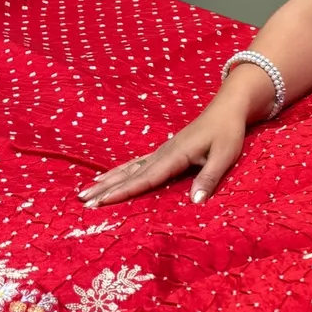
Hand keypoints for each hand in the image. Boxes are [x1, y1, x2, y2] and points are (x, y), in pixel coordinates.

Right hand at [77, 75, 264, 207]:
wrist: (227, 109)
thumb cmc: (228, 133)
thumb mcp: (224, 156)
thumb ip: (209, 178)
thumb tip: (195, 202)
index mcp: (176, 155)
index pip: (146, 178)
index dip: (124, 191)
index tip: (104, 201)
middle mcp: (163, 152)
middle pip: (130, 174)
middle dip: (106, 188)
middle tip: (83, 199)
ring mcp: (161, 151)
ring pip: (128, 168)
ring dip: (107, 181)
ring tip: (85, 192)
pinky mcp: (163, 151)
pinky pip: (135, 163)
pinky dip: (119, 172)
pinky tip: (105, 177)